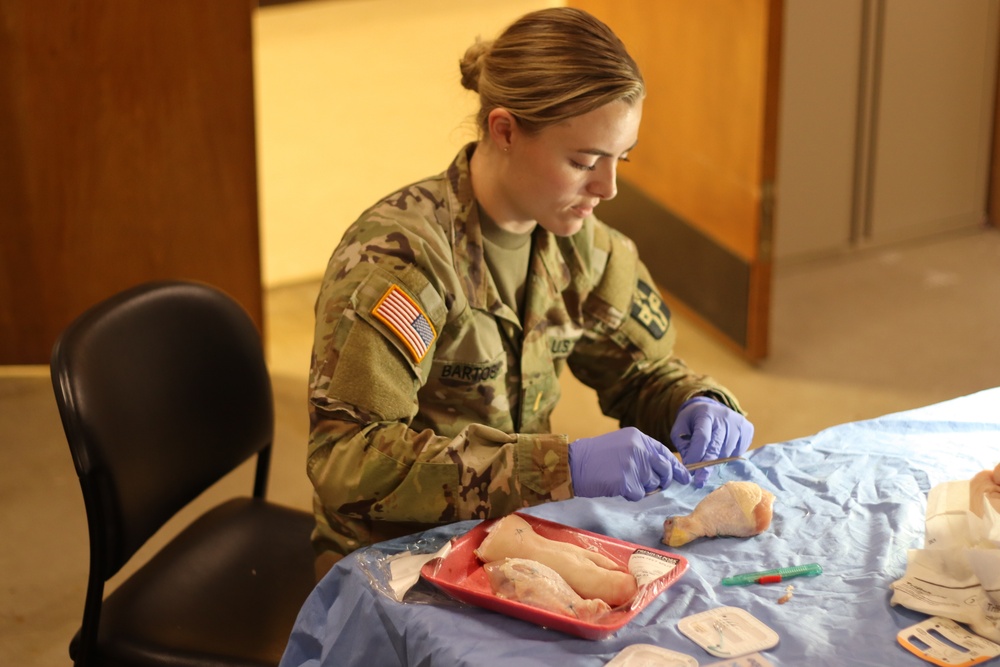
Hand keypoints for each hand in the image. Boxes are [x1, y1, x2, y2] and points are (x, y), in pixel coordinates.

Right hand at [569, 427, 690, 500]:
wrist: (572, 463)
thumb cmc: (594, 457)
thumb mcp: (620, 444)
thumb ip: (641, 452)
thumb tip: (662, 469)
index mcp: (638, 438)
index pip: (665, 453)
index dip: (676, 467)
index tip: (685, 478)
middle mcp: (639, 449)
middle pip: (663, 471)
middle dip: (659, 481)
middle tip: (645, 484)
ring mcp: (633, 465)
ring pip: (651, 485)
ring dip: (640, 488)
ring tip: (620, 480)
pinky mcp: (626, 481)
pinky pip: (638, 495)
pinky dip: (629, 495)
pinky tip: (616, 486)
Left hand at [670, 397, 753, 487]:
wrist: (711, 408)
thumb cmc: (693, 421)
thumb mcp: (681, 428)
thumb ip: (683, 444)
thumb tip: (690, 464)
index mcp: (705, 413)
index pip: (703, 437)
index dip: (696, 455)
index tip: (690, 469)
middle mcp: (724, 416)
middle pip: (716, 446)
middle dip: (707, 465)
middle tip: (700, 480)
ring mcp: (738, 422)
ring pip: (728, 451)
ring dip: (716, 460)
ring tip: (708, 459)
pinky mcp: (748, 429)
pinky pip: (739, 451)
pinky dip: (729, 456)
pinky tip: (721, 452)